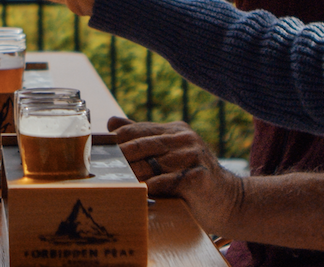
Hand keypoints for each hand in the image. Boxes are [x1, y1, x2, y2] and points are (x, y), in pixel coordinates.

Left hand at [108, 117, 243, 234]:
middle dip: (118, 157)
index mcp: (174, 130)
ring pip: (153, 162)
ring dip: (131, 174)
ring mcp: (193, 155)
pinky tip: (140, 193)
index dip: (114, 141)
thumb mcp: (169, 155)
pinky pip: (170, 180)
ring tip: (111, 183)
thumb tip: (112, 122)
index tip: (94, 152)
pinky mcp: (200, 175)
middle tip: (97, 169)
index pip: (136, 130)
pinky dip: (153, 187)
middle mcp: (184, 138)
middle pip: (142, 145)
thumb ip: (143, 138)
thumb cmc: (192, 180)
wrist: (230, 200)